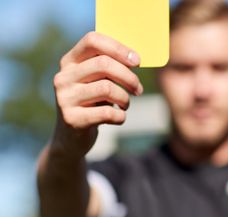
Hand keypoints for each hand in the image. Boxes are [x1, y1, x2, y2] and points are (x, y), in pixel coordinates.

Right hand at [51, 32, 141, 155]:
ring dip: (125, 98)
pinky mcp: (72, 119)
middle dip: (129, 77)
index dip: (119, 48)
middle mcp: (63, 77)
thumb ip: (109, 68)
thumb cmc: (92, 104)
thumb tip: (135, 59)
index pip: (93, 40)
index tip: (138, 61)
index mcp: (69, 62)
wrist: (71, 138)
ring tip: (125, 104)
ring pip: (107, 88)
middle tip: (138, 89)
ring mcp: (64, 98)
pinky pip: (108, 112)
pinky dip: (120, 116)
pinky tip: (118, 118)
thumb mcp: (96, 82)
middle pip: (104, 64)